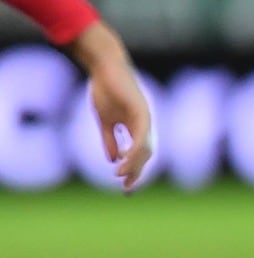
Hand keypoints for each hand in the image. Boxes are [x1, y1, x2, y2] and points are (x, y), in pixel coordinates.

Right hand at [67, 22, 152, 189]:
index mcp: (136, 127)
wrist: (104, 67)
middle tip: (127, 189)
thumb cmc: (105, 90)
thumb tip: (112, 159)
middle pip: (145, 154)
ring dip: (134, 164)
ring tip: (121, 176)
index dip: (133, 170)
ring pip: (145, 147)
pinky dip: (134, 148)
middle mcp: (144, 124)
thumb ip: (109, 139)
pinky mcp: (141, 110)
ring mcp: (144, 117)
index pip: (139, 154)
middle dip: (137, 172)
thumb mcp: (105, 121)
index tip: (125, 187)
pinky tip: (125, 158)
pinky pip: (141, 134)